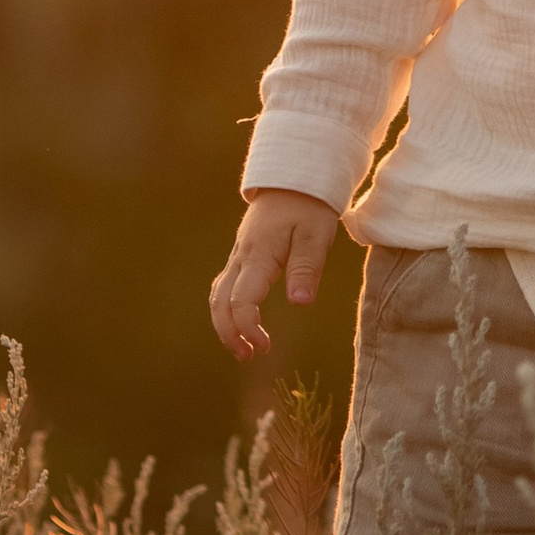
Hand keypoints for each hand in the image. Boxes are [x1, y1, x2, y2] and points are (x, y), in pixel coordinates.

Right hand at [209, 191, 339, 360]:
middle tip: (249, 356)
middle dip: (228, 333)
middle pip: (220, 301)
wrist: (295, 178)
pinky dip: (227, 308)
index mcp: (259, 254)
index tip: (264, 346)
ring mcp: (239, 254)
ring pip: (218, 293)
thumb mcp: (316, 235)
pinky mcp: (243, 254)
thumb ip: (306, 268)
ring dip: (225, 323)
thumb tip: (298, 303)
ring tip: (244, 348)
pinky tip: (243, 321)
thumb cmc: (309, 207)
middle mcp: (242, 256)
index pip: (241, 300)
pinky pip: (225, 285)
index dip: (247, 328)